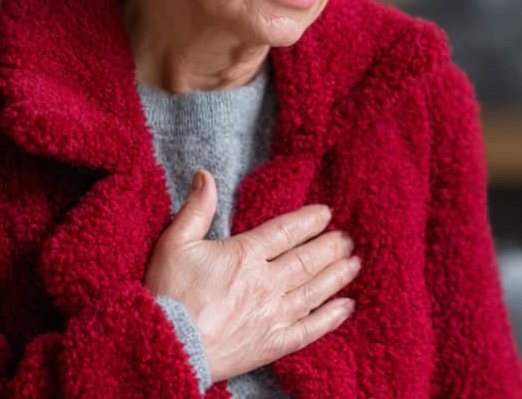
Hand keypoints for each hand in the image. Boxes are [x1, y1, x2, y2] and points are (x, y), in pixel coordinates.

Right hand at [144, 170, 360, 382]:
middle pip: (307, 260)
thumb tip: (206, 176)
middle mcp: (266, 283)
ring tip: (354, 264)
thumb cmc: (167, 294)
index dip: (309, 221)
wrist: (167, 346)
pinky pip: (310, 329)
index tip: (326, 213)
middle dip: (331, 247)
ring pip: (314, 291)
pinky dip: (330, 318)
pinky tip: (346, 308)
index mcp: (245, 255)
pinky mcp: (272, 343)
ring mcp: (272, 315)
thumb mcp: (175, 243)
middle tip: (348, 239)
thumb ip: (196, 209)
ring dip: (337, 276)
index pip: (286, 232)